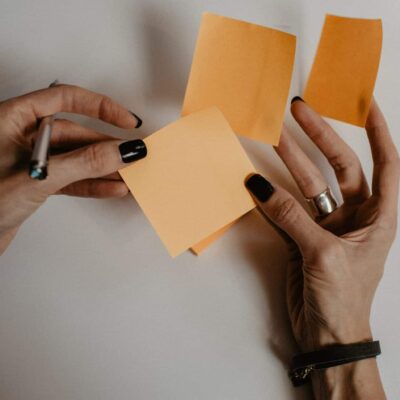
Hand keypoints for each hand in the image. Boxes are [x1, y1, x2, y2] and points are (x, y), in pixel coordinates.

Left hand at [0, 83, 145, 253]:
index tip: (125, 121)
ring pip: (76, 157)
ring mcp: (30, 161)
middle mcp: (22, 136)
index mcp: (13, 118)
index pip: (65, 99)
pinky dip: (92, 184)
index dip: (100, 107)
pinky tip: (111, 189)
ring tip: (128, 174)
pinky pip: (71, 178)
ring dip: (103, 168)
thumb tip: (122, 150)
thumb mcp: (40, 177)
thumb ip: (85, 162)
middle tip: (132, 155)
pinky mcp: (35, 183)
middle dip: (106, 146)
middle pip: (76, 132)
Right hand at [245, 98, 398, 398]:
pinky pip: (284, 209)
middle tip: (298, 112)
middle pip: (337, 166)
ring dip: (289, 163)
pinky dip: (271, 196)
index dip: (377, 130)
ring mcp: (325, 225)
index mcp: (378, 216)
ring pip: (306, 185)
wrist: (328, 336)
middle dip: (320, 137)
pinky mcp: (301, 236)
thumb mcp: (322, 253)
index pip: (385, 162)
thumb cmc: (343, 299)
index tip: (364, 103)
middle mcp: (354, 215)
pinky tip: (258, 180)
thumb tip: (258, 184)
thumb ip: (290, 216)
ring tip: (272, 137)